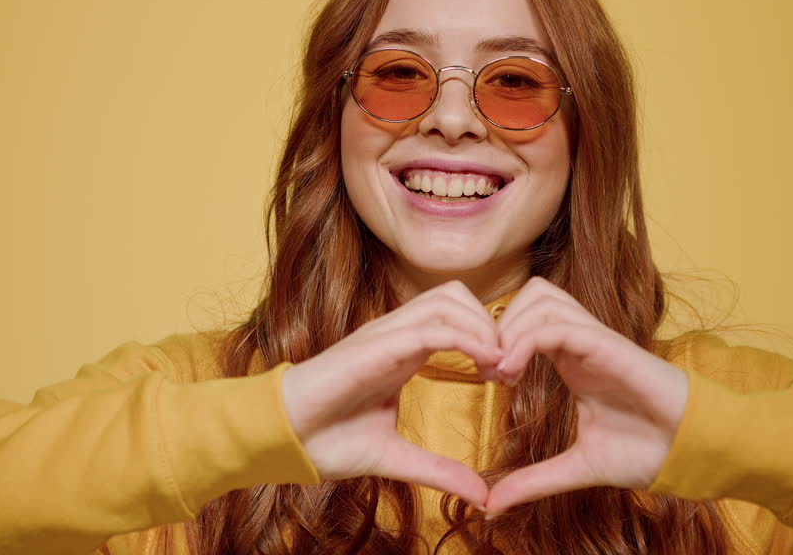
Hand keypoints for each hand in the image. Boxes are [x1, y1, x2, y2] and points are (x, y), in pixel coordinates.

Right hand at [280, 281, 502, 508]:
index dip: (488, 337)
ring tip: (502, 365)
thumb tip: (480, 495)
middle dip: (492, 324)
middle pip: (456, 296)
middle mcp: (394, 335)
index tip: (510, 375)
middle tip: (511, 367)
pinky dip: (465, 338)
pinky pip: (429, 328)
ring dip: (483, 327)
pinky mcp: (373, 346)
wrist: (281, 440)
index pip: (454, 317)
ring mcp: (383, 336)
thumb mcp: (395, 458)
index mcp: (401, 352)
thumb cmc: (325, 441)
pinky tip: (485, 362)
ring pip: (446, 301)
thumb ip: (438, 470)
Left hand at [484, 277, 689, 516]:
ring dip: (511, 328)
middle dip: (498, 324)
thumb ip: (533, 481)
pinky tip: (514, 372)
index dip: (498, 338)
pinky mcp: (610, 346)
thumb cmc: (645, 453)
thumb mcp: (576, 467)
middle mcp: (582, 341)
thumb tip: (491, 506)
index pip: (527, 318)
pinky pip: (560, 325)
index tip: (485, 377)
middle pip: (531, 295)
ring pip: (542, 298)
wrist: (690, 454)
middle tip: (488, 370)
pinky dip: (527, 340)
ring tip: (502, 372)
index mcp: (572, 359)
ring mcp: (596, 340)